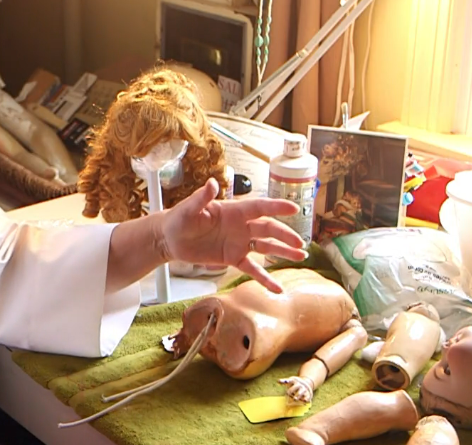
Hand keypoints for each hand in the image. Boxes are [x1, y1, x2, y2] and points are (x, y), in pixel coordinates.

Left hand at [158, 179, 307, 292]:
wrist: (170, 239)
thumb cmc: (179, 219)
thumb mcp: (189, 209)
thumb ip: (202, 197)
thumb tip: (212, 182)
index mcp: (233, 211)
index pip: (258, 207)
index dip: (275, 207)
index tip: (293, 208)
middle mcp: (240, 226)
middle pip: (267, 229)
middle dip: (284, 235)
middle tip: (299, 242)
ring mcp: (238, 243)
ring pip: (265, 247)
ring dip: (283, 251)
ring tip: (301, 256)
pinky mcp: (232, 258)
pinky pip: (252, 269)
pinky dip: (265, 278)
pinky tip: (278, 288)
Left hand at [278, 375, 314, 404]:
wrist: (307, 383)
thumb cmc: (296, 383)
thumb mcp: (291, 380)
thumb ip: (284, 381)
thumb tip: (278, 381)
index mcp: (294, 381)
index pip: (289, 380)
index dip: (285, 381)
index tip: (281, 381)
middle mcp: (299, 385)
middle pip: (295, 387)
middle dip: (291, 391)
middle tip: (287, 393)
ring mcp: (304, 389)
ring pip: (301, 392)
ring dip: (298, 395)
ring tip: (295, 399)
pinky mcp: (308, 394)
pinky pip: (307, 397)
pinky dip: (306, 398)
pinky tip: (304, 400)